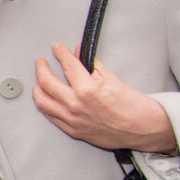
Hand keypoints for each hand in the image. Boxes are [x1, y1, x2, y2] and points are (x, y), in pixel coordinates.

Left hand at [33, 42, 175, 152]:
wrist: (141, 128)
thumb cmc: (132, 107)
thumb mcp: (112, 79)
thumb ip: (92, 65)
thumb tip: (79, 54)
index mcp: (87, 89)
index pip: (68, 65)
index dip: (61, 53)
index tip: (57, 48)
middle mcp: (76, 105)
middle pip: (46, 83)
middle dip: (41, 68)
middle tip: (41, 62)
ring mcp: (72, 119)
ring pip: (42, 101)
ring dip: (37, 88)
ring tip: (39, 80)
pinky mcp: (72, 130)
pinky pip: (50, 116)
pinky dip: (45, 105)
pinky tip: (45, 99)